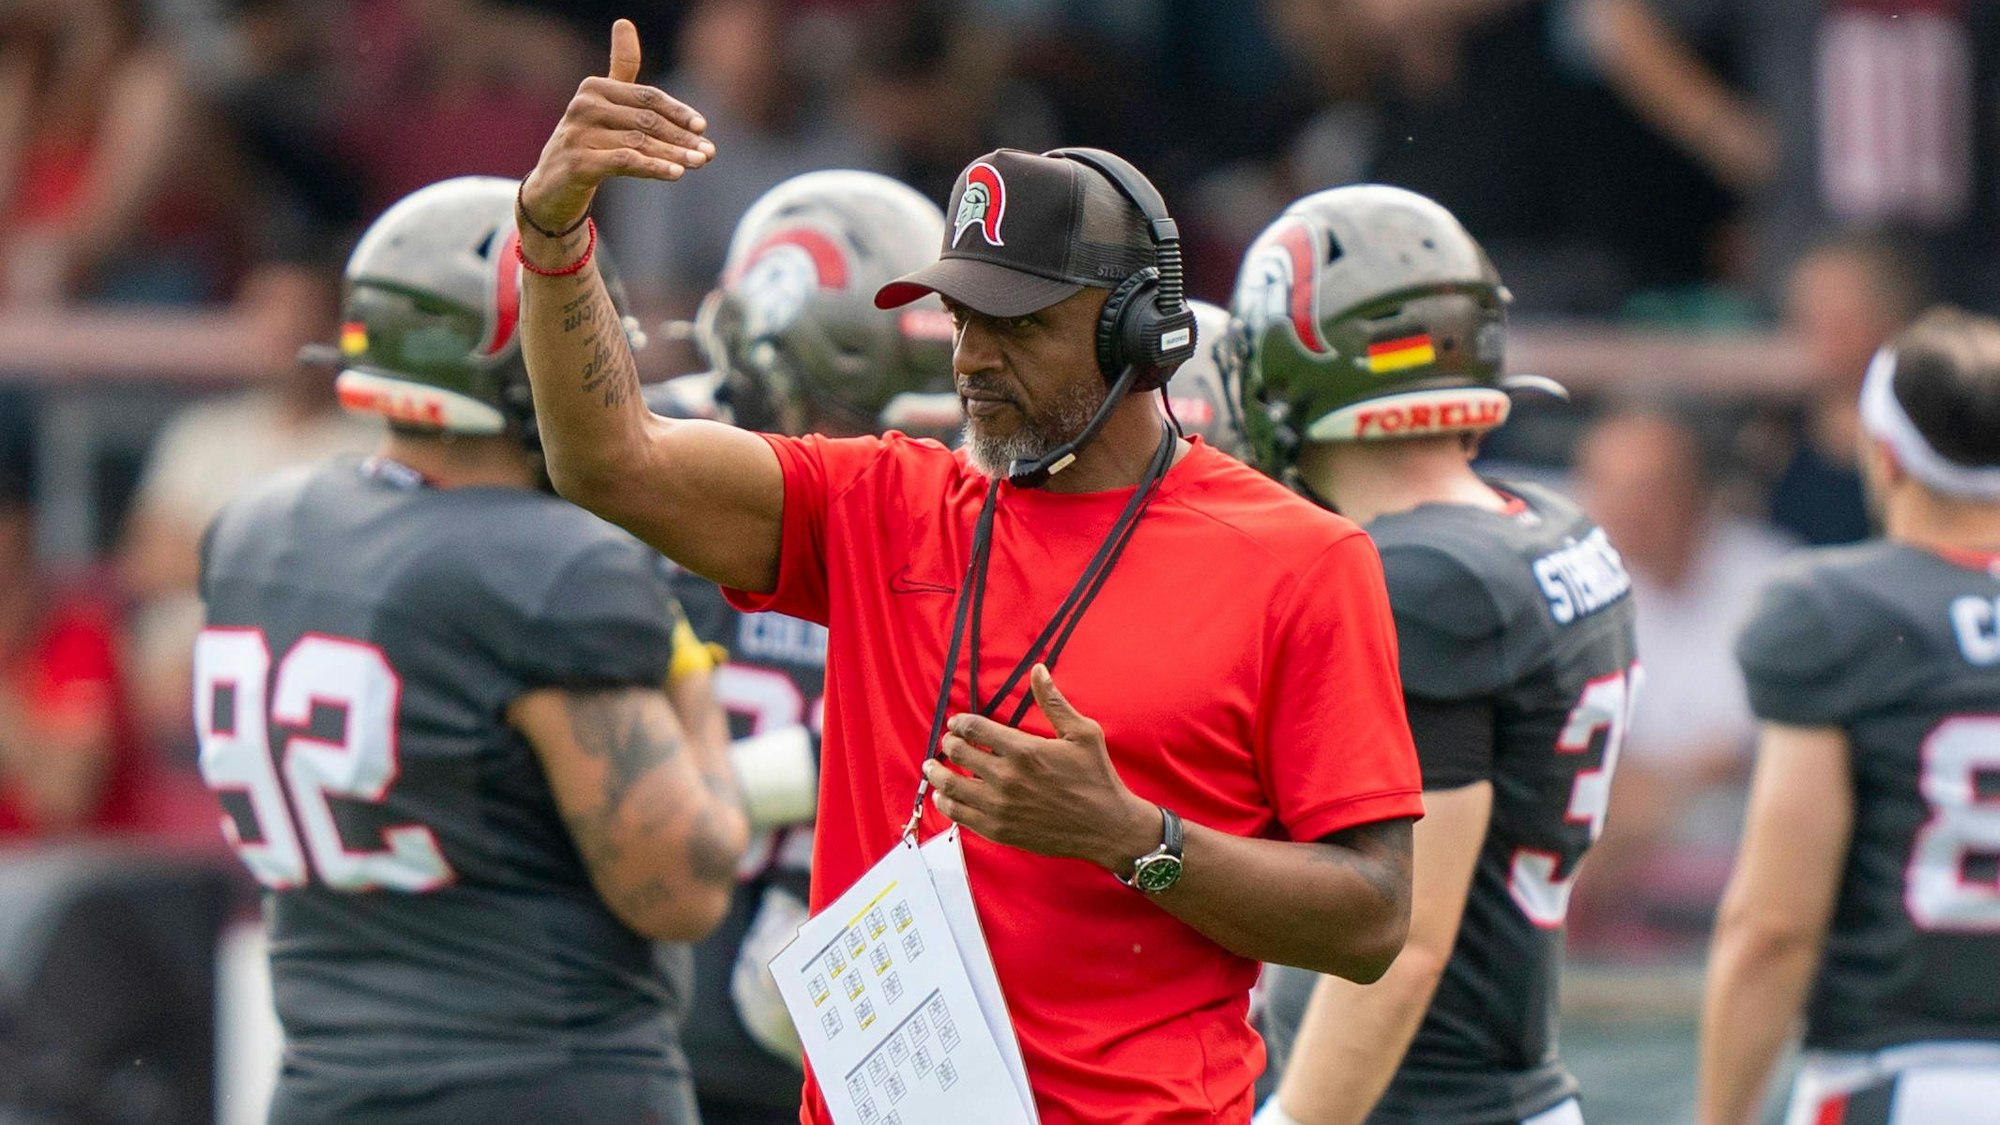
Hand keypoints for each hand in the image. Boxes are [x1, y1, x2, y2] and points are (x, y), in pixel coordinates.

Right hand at [519, 18, 714, 234]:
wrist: (553, 185)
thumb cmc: (588, 141)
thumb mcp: (604, 104)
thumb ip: (620, 69)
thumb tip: (624, 21)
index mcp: (595, 88)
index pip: (647, 97)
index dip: (677, 112)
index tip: (702, 127)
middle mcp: (584, 106)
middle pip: (646, 120)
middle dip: (681, 137)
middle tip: (709, 153)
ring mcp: (579, 134)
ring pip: (639, 142)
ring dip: (674, 154)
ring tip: (699, 162)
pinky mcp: (578, 163)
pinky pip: (625, 162)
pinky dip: (653, 167)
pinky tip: (676, 174)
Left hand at [923, 664, 1158, 871]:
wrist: (1107, 827)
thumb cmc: (1097, 777)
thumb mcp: (1082, 733)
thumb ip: (1054, 702)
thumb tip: (1038, 670)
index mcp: (1024, 750)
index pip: (974, 728)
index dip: (960, 722)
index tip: (957, 723)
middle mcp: (1007, 778)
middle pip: (958, 754)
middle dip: (949, 744)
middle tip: (949, 742)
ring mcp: (1000, 807)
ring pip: (951, 787)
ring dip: (937, 773)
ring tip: (932, 767)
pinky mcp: (999, 831)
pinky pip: (959, 816)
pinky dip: (946, 804)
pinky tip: (944, 796)